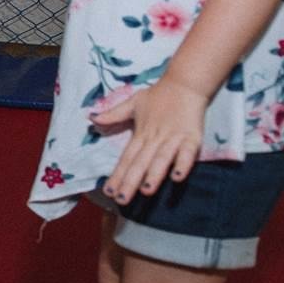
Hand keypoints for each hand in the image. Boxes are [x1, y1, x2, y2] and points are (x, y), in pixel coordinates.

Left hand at [89, 78, 206, 204]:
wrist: (184, 83)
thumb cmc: (158, 96)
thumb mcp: (132, 104)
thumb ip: (114, 115)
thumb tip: (92, 118)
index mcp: (140, 134)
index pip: (126, 158)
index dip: (118, 175)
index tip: (108, 191)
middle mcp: (155, 138)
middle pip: (140, 163)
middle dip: (131, 182)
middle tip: (122, 199)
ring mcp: (173, 138)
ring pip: (161, 159)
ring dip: (154, 175)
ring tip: (146, 190)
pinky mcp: (192, 137)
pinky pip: (187, 153)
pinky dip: (183, 164)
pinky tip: (178, 177)